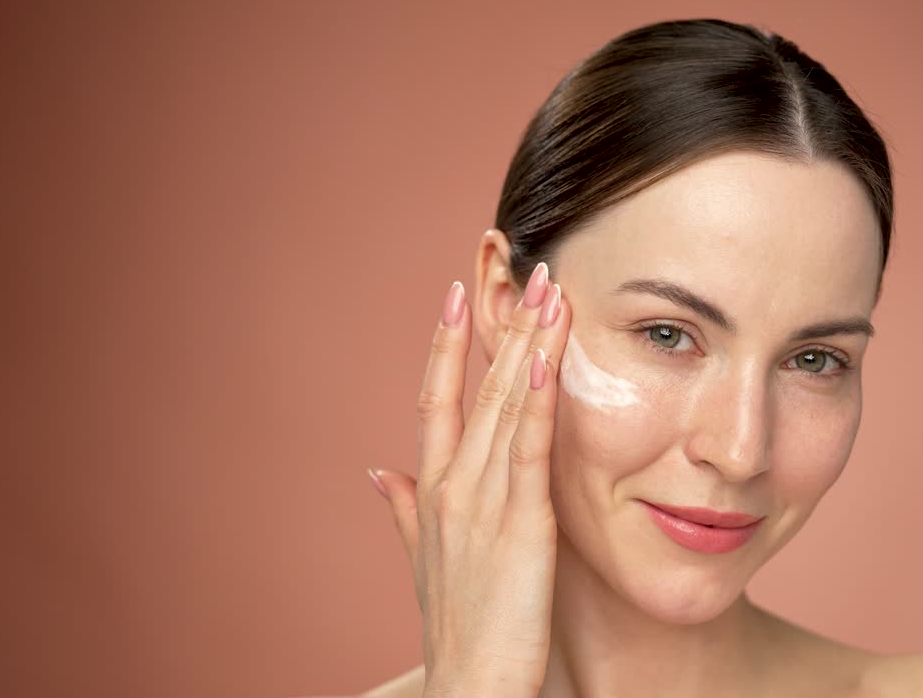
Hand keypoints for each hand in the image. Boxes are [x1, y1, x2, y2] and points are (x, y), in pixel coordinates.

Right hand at [368, 262, 570, 697]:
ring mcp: (481, 502)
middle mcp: (451, 485)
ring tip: (547, 289)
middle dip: (500, 324)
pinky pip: (526, 449)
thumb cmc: (458, 627)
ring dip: (526, 344)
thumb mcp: (423, 559)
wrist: (468, 687)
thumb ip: (401, 511)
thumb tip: (375, 470)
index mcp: (433, 490)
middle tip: (525, 266)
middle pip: (475, 388)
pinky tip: (543, 359)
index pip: (436, 399)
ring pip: (502, 406)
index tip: (458, 292)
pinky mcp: (520, 523)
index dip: (447, 344)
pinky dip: (534, 402)